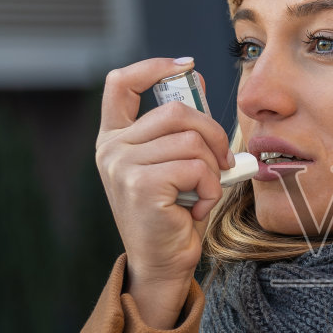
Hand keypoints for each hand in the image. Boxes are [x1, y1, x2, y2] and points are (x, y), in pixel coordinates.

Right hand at [96, 57, 233, 320]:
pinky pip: (196, 167)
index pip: (121, 83)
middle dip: (213, 134)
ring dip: (211, 170)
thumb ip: (181, 125)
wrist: (164, 265)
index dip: (154, 68)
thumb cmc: (175, 215)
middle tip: (221, 163)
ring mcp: (122, 166)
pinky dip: (210, 188)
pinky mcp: (140, 185)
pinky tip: (197, 208)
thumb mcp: (175, 162)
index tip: (186, 66)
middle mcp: (111, 149)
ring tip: (201, 194)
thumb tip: (194, 77)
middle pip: (177, 111)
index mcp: (114, 139)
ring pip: (191, 141)